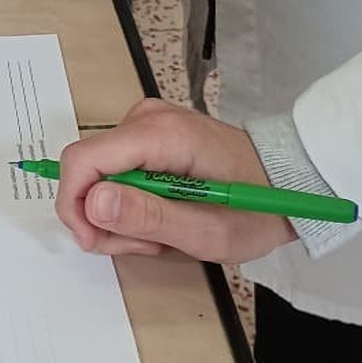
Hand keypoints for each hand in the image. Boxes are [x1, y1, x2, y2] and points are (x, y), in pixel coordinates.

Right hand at [58, 98, 291, 263]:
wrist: (286, 182)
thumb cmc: (255, 208)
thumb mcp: (207, 231)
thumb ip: (148, 217)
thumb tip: (94, 203)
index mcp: (162, 135)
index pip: (83, 160)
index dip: (75, 206)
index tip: (94, 240)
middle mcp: (147, 118)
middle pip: (87, 170)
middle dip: (104, 218)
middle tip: (147, 243)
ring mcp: (146, 123)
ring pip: (97, 175)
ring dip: (120, 215)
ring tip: (162, 233)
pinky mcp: (147, 134)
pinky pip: (113, 171)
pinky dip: (129, 202)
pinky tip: (162, 215)